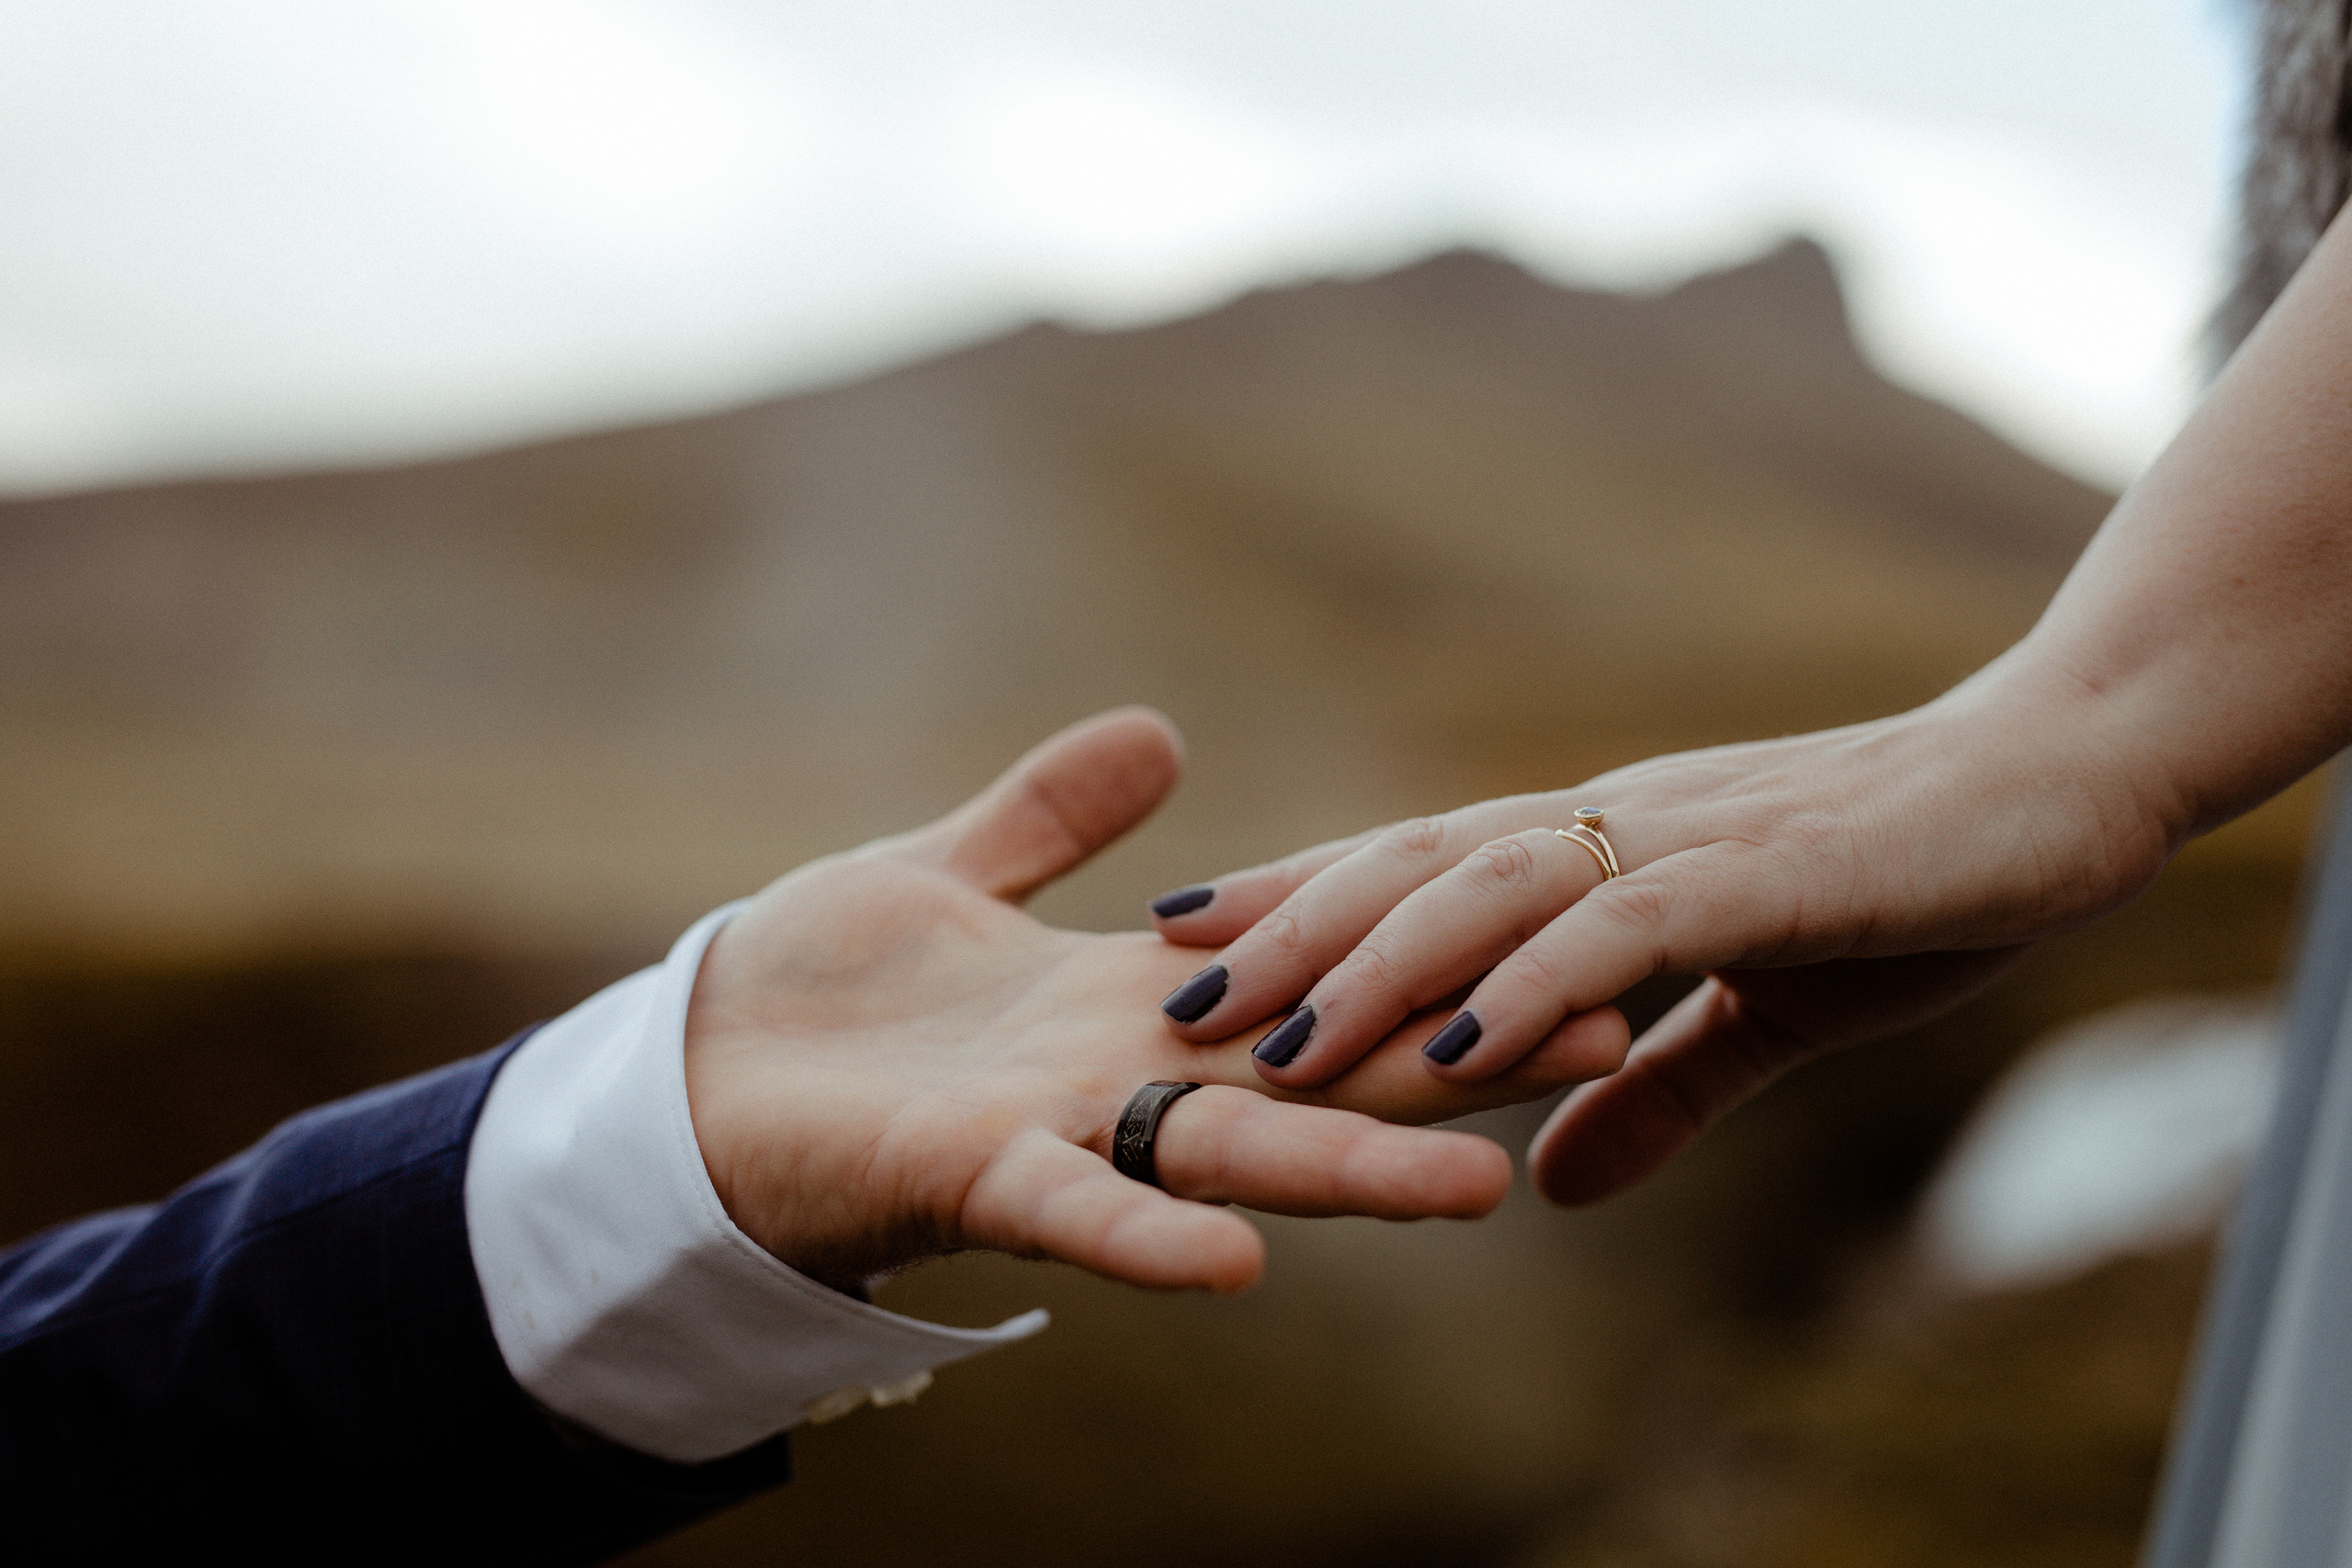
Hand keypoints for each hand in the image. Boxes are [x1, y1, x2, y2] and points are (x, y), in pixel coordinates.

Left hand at [682, 708, 1620, 1294]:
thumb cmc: (806, 993)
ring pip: (1225, 1153)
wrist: (671, 1082)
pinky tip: (1236, 1256)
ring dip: (1346, 1170)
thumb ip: (1050, 819)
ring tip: (1481, 1189)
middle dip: (1448, 1060)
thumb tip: (1158, 739)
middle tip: (1607, 1042)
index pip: (1310, 971)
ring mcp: (1053, 1134)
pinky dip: (1145, 1227)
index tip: (1553, 928)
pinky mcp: (966, 1177)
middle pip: (1315, 1065)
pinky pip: (1069, 1209)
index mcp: (1126, 1008)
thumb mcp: (945, 877)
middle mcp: (1118, 1080)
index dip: (1424, 953)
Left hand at [1147, 664, 2176, 1204]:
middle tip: (1171, 997)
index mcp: (1608, 848)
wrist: (2062, 784)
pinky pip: (1625, 927)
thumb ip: (1652, 1088)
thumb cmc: (1912, 883)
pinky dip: (1537, 982)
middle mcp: (1619, 828)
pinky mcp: (1772, 875)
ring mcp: (1688, 841)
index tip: (1188, 941)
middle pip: (1419, 868)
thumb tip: (1547, 1185)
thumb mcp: (1763, 1011)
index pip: (1422, 866)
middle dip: (1292, 932)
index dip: (1302, 898)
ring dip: (1380, 963)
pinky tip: (1461, 1044)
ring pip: (1494, 889)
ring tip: (1277, 1040)